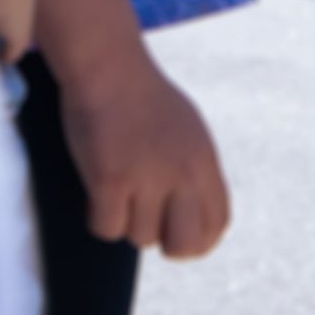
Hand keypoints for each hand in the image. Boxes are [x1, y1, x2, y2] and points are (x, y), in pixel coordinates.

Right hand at [56, 49, 229, 258]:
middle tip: (150, 227)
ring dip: (126, 222)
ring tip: (118, 193)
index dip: (200, 240)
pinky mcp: (110, 179)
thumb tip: (198, 216)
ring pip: (141, 237)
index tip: (181, 238)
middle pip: (185, 245)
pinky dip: (99, 219)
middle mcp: (183, 175)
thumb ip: (196, 173)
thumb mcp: (190, 134)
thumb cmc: (145, 98)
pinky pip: (107, 228)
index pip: (217, 223)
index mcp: (205, 164)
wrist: (108, 68)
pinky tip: (97, 197)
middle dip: (168, 246)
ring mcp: (147, 178)